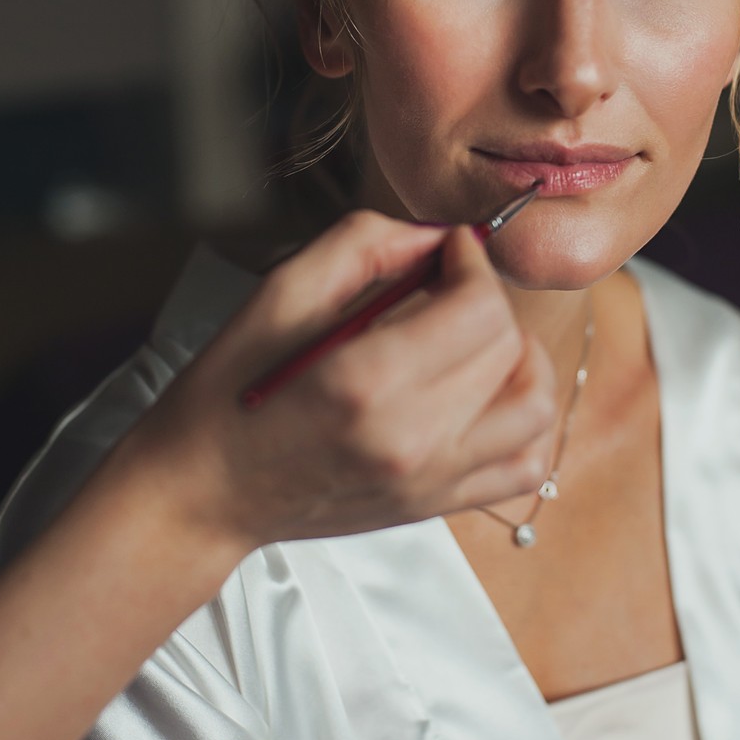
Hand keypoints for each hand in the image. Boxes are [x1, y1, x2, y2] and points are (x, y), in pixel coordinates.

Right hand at [127, 211, 557, 560]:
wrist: (205, 492)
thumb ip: (362, 245)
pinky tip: (485, 395)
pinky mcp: (435, 505)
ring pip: (534, 406)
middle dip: (487, 298)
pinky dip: (523, 423)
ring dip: (517, 359)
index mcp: (366, 381)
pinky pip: (525, 467)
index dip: (472, 263)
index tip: (448, 250)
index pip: (479, 308)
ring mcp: (430, 481)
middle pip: (508, 347)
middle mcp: (411, 439)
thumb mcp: (279, 294)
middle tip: (447, 284)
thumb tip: (436, 235)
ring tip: (473, 340)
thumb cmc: (232, 393)